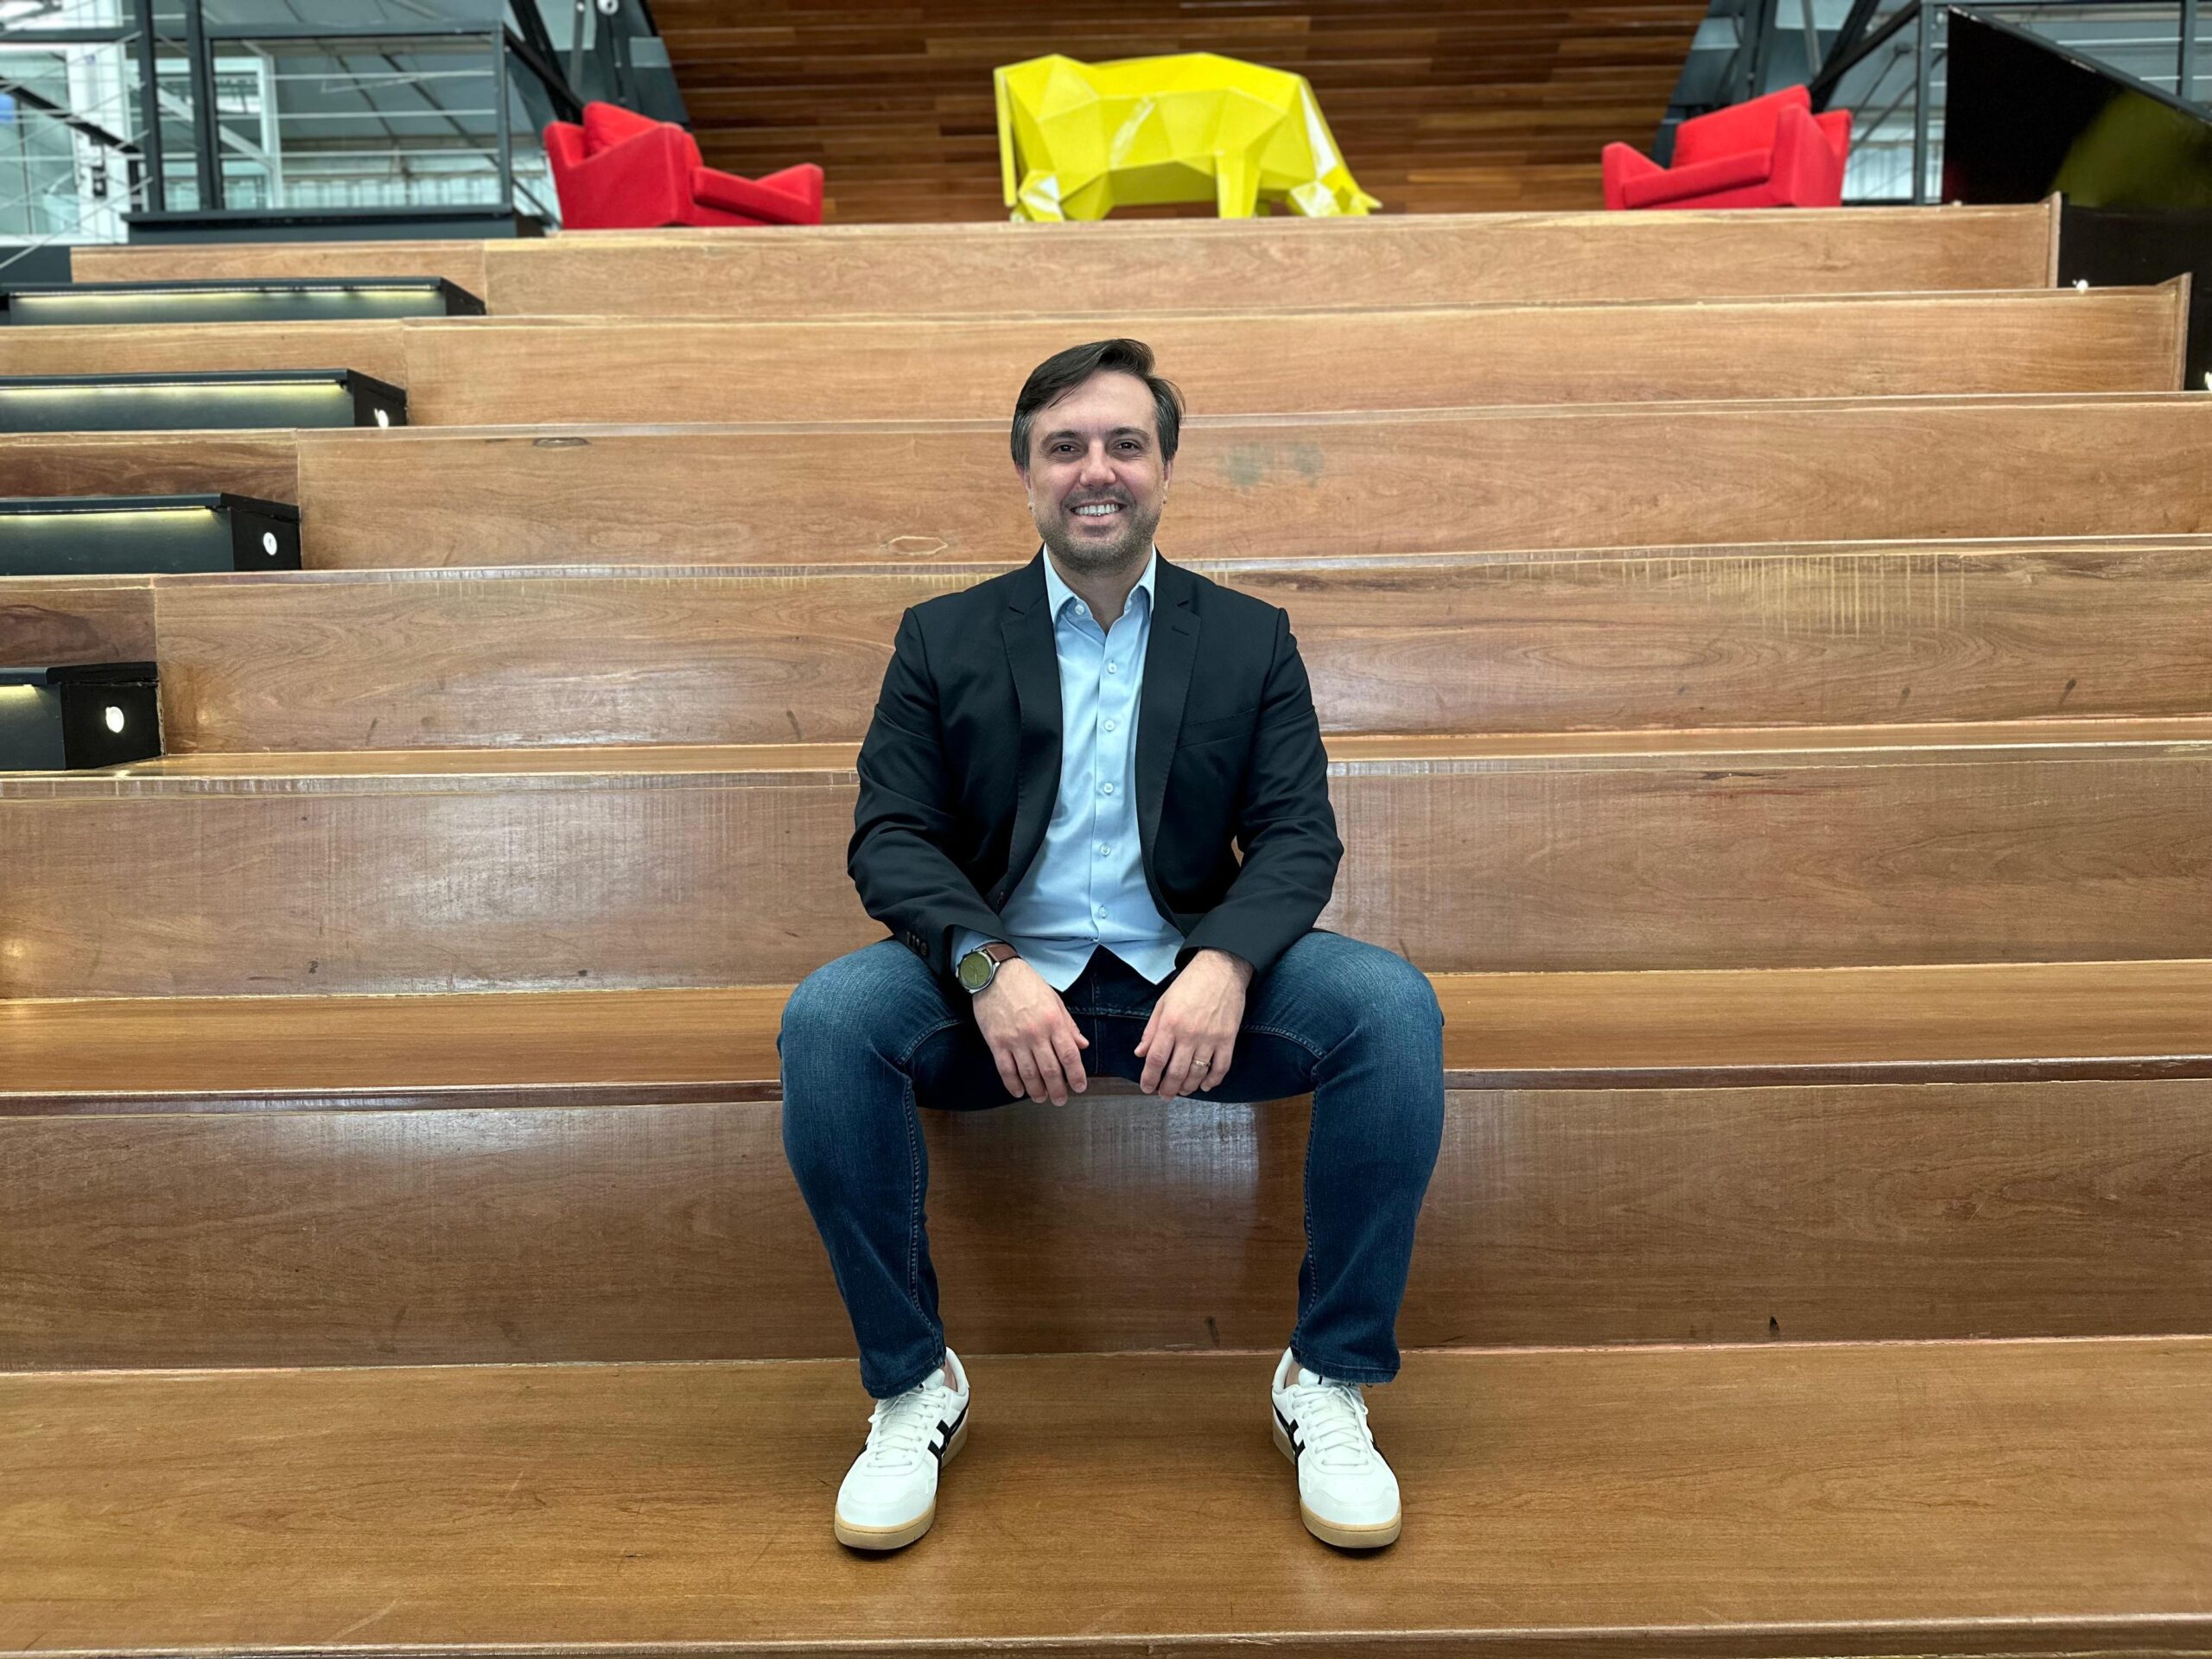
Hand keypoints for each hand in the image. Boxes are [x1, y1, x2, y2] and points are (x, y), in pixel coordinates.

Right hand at [972, 958, 1088, 1103]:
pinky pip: (1005, 1070)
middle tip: (1060, 1100)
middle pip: (1050, 1070)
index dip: (1076, 1075)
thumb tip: (1082, 1045)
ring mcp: (1015, 1040)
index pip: (1069, 1055)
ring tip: (1041, 1098)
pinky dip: (1013, 1084)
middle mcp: (1036, 1034)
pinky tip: (1019, 1092)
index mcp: (1053, 1022)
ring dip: (1037, 1091)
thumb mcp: (1054, 1000)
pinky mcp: (996, 1042)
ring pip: (1029, 1074)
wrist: (995, 974)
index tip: (1080, 1086)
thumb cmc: (1027, 984)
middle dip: (1058, 1089)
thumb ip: (1068, 1025)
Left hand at [1135, 949, 1252, 1097]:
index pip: (1155, 1059)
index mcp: (1170, 1024)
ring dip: (1188, 1087)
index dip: (1149, 1078)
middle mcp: (1189, 1034)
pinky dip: (1213, 1081)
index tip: (1146, 1087)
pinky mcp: (1228, 1039)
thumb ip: (1151, 1029)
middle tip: (1164, 1095)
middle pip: (1175, 1072)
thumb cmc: (1190, 983)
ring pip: (1197, 1073)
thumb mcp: (1163, 1002)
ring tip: (1182, 1091)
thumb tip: (1140, 1052)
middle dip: (1167, 1089)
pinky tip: (1205, 1085)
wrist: (1221, 968)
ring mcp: (1210, 1038)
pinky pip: (1221, 1067)